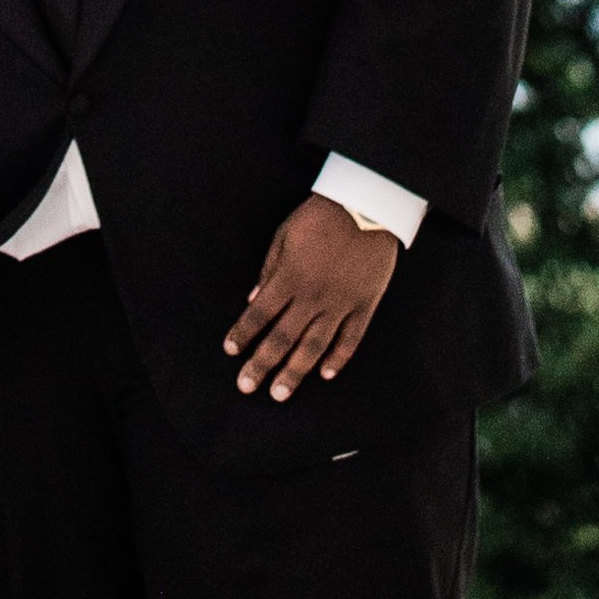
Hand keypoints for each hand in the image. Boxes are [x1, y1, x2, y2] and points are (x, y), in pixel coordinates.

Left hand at [226, 195, 399, 401]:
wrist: (368, 205)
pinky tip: (325, 375)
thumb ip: (269, 270)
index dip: (243, 333)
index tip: (230, 351)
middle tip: (247, 387)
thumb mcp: (285, 236)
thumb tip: (252, 299)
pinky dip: (338, 358)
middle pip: (282, 337)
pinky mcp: (365, 304)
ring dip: (295, 371)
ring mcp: (341, 303)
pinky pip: (351, 338)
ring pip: (314, 346)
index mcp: (289, 277)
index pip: (259, 313)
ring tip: (280, 393)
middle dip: (262, 364)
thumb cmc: (320, 217)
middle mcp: (313, 296)